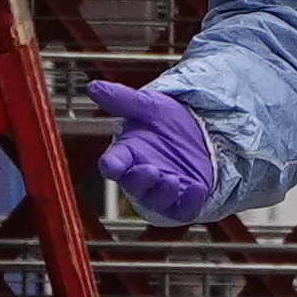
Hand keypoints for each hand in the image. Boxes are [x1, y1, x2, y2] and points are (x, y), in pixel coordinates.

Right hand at [88, 81, 214, 225]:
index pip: (113, 163)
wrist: (202, 129)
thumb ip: (124, 100)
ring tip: (172, 179)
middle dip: (140, 180)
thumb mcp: (150, 105)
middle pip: (134, 185)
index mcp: (128, 153)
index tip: (111, 165)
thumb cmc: (167, 121)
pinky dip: (188, 202)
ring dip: (162, 192)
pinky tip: (196, 188)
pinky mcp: (185, 199)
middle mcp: (142, 174)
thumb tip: (94, 86)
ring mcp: (164, 188)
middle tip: (150, 169)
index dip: (112, 165)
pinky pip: (183, 209)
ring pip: (157, 200)